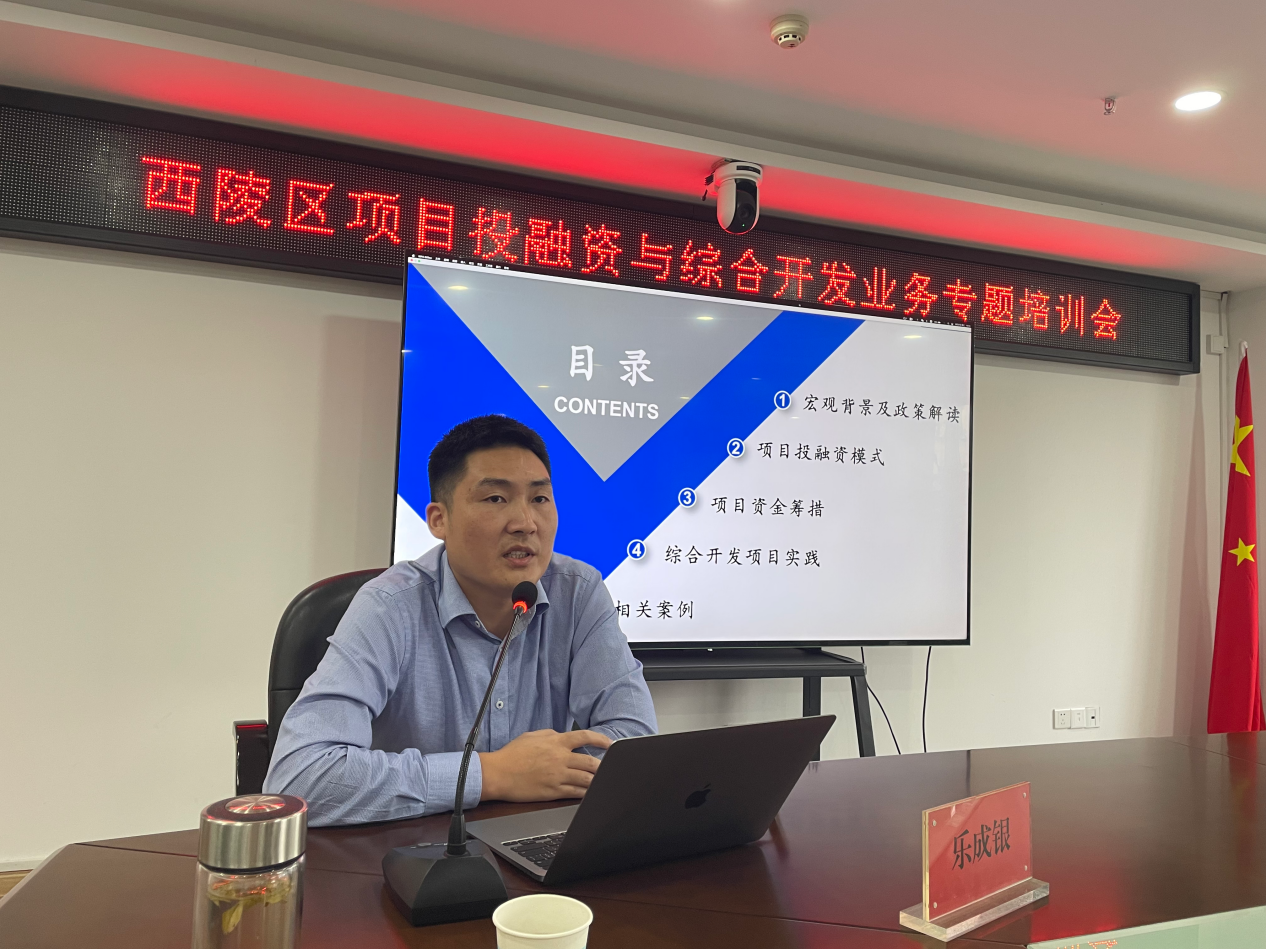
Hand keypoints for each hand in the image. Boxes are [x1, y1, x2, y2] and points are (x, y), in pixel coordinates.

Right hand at [478, 729, 612, 802]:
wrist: (498, 773)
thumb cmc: (511, 754)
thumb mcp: (532, 735)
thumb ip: (550, 733)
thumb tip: (561, 735)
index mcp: (556, 742)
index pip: (585, 737)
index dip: (601, 740)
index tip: (610, 744)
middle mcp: (560, 758)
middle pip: (591, 762)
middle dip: (603, 765)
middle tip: (609, 767)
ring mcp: (558, 776)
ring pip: (587, 779)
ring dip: (597, 780)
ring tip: (603, 782)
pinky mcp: (553, 791)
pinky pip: (575, 793)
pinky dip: (586, 793)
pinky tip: (590, 794)